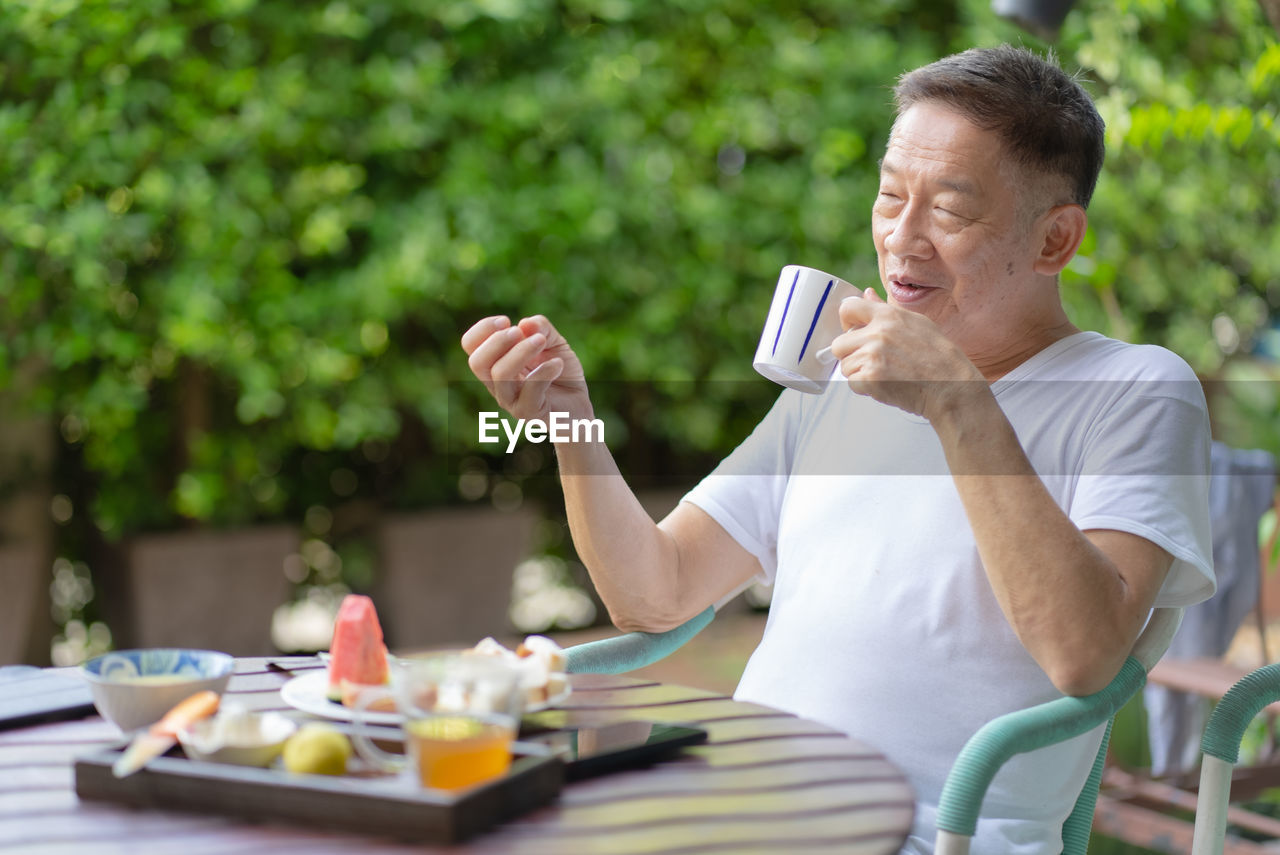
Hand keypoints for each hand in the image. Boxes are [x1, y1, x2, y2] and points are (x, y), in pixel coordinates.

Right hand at [460, 315, 589, 421]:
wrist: (579, 406)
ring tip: (541, 341)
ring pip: (500, 375)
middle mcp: (497, 384)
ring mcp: (512, 401)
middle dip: (497, 341)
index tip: (506, 321)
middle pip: (477, 362)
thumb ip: (541, 328)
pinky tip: (558, 364)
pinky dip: (544, 371)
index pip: (470, 345)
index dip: (483, 329)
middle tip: (519, 332)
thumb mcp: (554, 342)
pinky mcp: (532, 413)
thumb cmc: (560, 372)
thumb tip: (524, 324)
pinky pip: (530, 391)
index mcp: (495, 364)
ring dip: (521, 351)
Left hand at [830, 287, 986, 420]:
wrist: (951, 385)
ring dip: (859, 373)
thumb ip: (885, 309)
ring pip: (845, 366)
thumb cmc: (938, 356)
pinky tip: (886, 384)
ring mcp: (872, 356)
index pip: (847, 307)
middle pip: (839, 344)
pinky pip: (852, 383)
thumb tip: (866, 293)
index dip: (846, 322)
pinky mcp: (871, 379)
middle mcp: (878, 333)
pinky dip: (865, 388)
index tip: (853, 332)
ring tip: (885, 373)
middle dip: (851, 354)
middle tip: (873, 361)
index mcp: (888, 316)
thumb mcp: (916, 322)